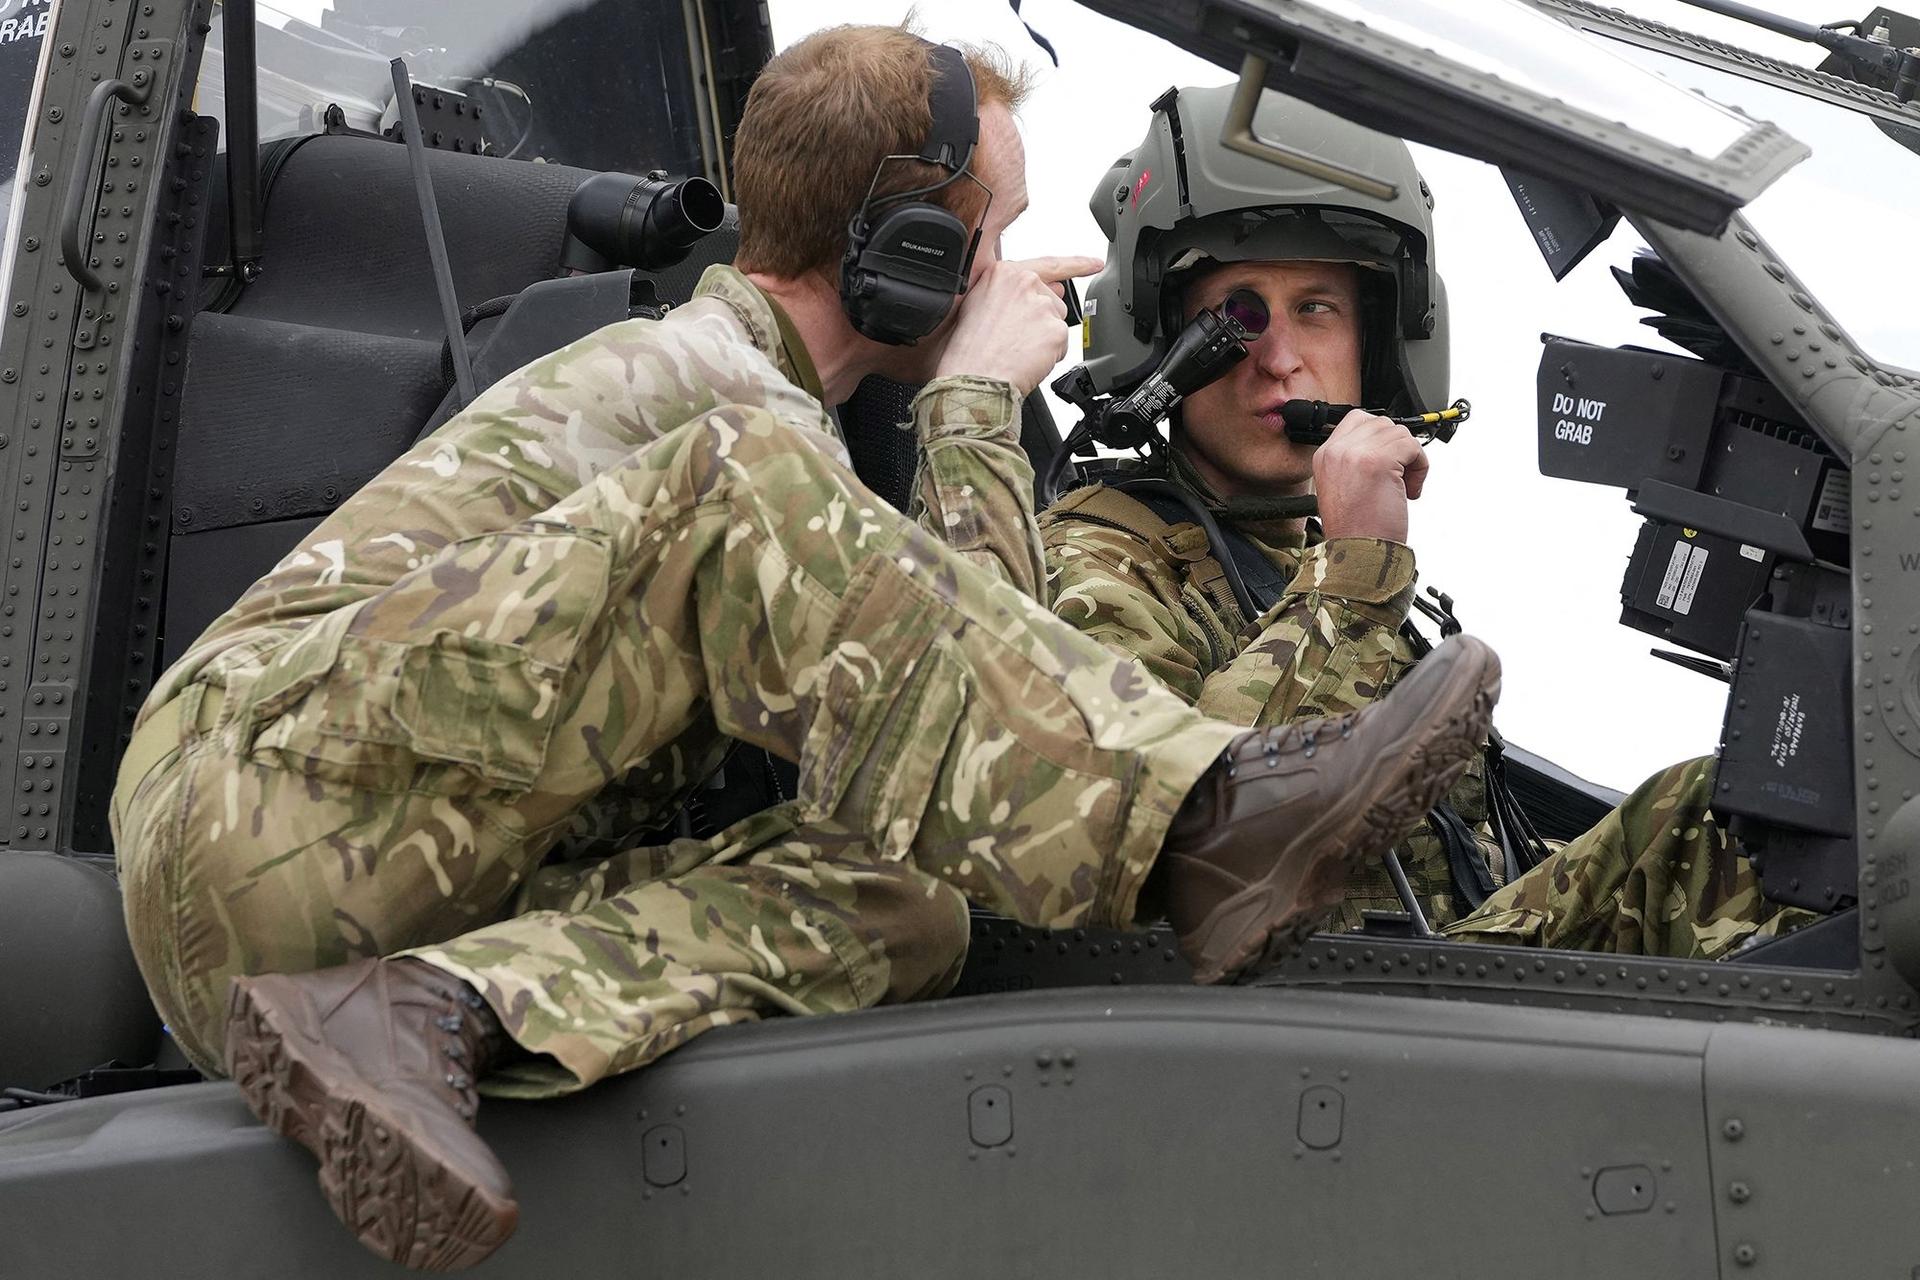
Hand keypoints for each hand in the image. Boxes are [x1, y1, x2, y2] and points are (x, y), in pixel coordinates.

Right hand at [933, 255, 1102, 395]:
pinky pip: (1061, 344)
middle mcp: (1025, 283)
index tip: (1093, 263)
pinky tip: (1027, 360)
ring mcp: (1041, 305)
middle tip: (1015, 340)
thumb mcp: (977, 307)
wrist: (972, 378)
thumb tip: (1050, 288)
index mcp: (1003, 273)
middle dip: (1041, 320)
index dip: (1076, 264)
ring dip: (1044, 338)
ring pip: (1057, 322)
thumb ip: (1011, 292)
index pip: (1048, 265)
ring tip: (1016, 351)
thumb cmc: (967, 350)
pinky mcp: (1055, 329)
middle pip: (1052, 300)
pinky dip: (1049, 357)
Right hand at [1312, 409, 1427, 543]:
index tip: (1388, 460)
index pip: (1357, 421)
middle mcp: (1337, 451)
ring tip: (1404, 485)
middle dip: (1396, 447)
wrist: (1358, 553)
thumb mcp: (1343, 486)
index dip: (1380, 438)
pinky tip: (1410, 489)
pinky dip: (1420, 467)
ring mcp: (1355, 453)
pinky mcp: (1378, 461)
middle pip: (1380, 423)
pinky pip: (1412, 446)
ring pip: (1399, 433)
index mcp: (1325, 456)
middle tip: (1398, 476)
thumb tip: (1385, 444)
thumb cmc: (1356, 529)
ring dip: (1410, 459)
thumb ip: (1355, 460)